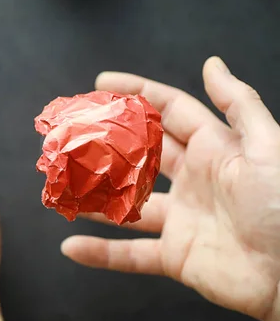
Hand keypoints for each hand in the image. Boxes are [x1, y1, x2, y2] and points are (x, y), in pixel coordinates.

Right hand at [61, 57, 279, 320]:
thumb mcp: (267, 146)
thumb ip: (239, 105)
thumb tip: (212, 64)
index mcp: (214, 149)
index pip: (168, 112)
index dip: (136, 93)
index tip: (101, 83)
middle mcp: (193, 180)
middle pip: (139, 155)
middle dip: (105, 143)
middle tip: (70, 133)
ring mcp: (182, 219)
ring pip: (126, 204)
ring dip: (92, 198)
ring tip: (61, 186)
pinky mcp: (177, 255)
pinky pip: (131, 254)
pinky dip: (100, 253)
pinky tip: (71, 246)